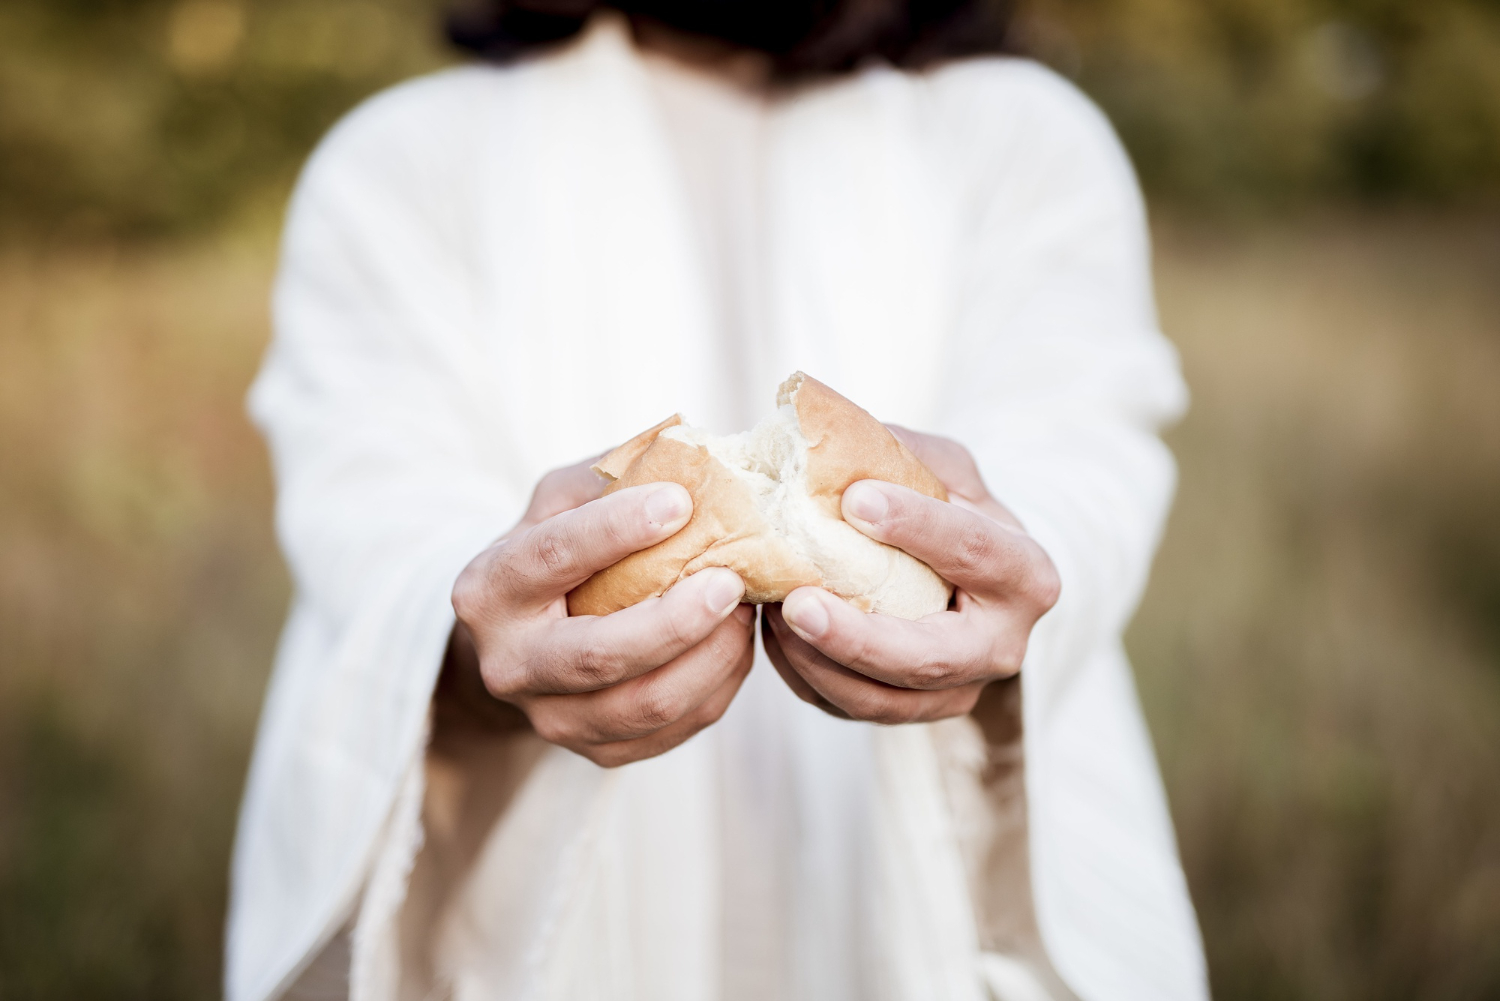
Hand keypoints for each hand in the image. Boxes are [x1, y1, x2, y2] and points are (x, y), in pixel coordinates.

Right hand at [445, 457, 754, 766]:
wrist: (525, 640)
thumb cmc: (556, 549)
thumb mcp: (563, 500)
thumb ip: (611, 477)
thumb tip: (692, 454)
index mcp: (490, 589)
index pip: (551, 557)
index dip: (615, 531)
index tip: (679, 502)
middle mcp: (509, 664)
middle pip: (599, 654)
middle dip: (674, 620)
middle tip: (732, 581)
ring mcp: (551, 719)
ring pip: (646, 704)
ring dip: (711, 656)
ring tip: (746, 608)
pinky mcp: (598, 752)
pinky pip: (674, 729)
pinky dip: (719, 685)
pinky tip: (736, 642)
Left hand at [761, 428, 1059, 723]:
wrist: (971, 573)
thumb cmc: (953, 508)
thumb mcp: (946, 467)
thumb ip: (902, 453)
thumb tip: (828, 437)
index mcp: (1025, 574)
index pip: (976, 552)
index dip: (918, 527)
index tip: (855, 501)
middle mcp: (1001, 646)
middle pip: (929, 657)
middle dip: (858, 637)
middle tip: (797, 604)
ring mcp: (957, 689)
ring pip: (882, 700)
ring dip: (816, 661)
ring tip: (771, 611)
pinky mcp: (910, 712)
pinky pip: (848, 707)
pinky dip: (803, 674)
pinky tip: (774, 633)